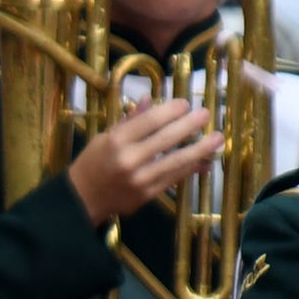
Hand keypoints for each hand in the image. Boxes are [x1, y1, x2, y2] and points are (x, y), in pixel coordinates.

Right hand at [66, 96, 219, 224]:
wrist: (82, 199)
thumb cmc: (92, 163)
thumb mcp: (104, 136)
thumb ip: (129, 120)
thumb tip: (149, 99)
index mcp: (116, 140)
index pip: (150, 121)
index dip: (171, 110)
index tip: (185, 104)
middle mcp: (129, 159)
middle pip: (166, 139)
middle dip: (190, 125)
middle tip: (206, 114)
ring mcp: (140, 179)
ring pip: (176, 161)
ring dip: (200, 149)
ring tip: (216, 139)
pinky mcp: (147, 195)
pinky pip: (174, 178)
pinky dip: (190, 169)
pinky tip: (204, 161)